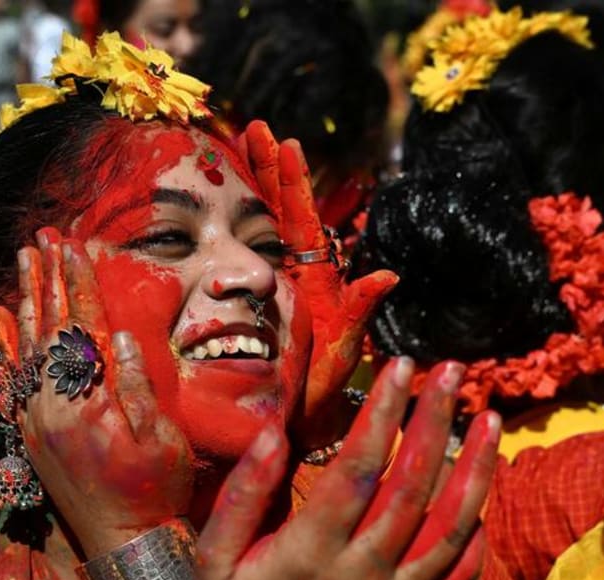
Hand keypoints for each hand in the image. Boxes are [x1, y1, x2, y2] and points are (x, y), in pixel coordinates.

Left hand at [0, 229, 192, 557]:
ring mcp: (37, 420)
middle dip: (49, 279)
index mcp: (90, 402)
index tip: (75, 247)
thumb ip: (136, 387)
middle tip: (44, 239)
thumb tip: (117, 337)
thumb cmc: (155, 488)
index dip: (80, 284)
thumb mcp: (161, 439)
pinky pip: (10, 380)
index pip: (83, 327)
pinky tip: (0, 320)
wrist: (126, 539)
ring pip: (26, 348)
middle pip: (49, 328)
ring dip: (27, 301)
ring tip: (25, 263)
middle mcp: (54, 405)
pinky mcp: (31, 434)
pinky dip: (4, 346)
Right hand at [196, 358, 498, 579]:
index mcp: (310, 554)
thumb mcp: (216, 560)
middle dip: (435, 420)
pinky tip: (484, 496)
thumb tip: (273, 433)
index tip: (398, 366)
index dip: (382, 413)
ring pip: (451, 528)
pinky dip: (479, 537)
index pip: (358, 470)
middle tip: (451, 371)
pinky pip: (461, 577)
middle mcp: (362, 575)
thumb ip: (242, 496)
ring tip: (489, 418)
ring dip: (476, 468)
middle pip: (413, 487)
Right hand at [239, 122, 397, 443]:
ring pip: (259, 227)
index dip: (291, 182)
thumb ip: (359, 312)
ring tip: (239, 145)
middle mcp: (295, 277)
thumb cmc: (320, 394)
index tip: (285, 141)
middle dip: (267, 170)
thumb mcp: (342, 350)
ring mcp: (273, 289)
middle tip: (255, 127)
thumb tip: (389, 274)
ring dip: (251, 187)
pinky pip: (238, 259)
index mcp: (315, 281)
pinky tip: (215, 204)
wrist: (294, 428)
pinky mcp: (253, 305)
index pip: (301, 220)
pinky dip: (229, 227)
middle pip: (279, 212)